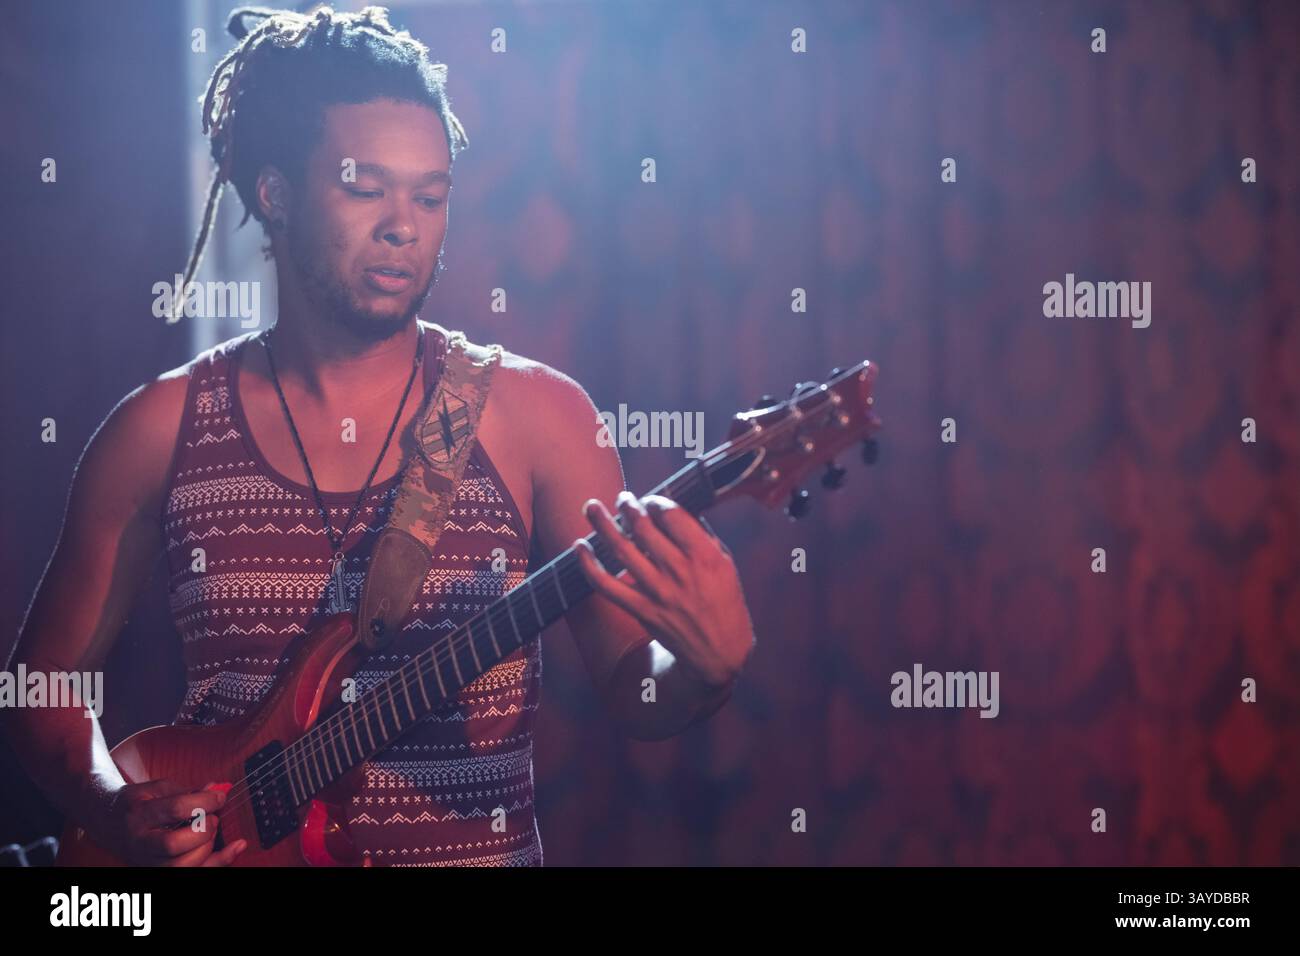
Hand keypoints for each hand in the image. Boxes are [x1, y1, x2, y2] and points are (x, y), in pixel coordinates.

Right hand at [92, 779, 246, 865]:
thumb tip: (219, 790)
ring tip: (211, 832)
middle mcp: (140, 841)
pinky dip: (217, 862)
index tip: (220, 797)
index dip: (204, 802)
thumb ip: (187, 791)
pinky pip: (191, 874)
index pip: (175, 809)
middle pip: (174, 844)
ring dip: (207, 848)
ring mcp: (145, 861)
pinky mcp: (155, 871)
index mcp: (139, 813)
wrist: (105, 820)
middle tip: (213, 819)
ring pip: (180, 866)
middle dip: (203, 830)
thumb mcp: (157, 788)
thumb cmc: (136, 803)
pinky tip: (235, 848)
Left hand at [574, 491, 754, 690]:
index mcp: (704, 556)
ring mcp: (658, 592)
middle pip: (643, 528)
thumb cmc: (724, 601)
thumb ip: (702, 535)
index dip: (655, 501)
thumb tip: (673, 508)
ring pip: (621, 550)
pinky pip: (607, 585)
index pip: (671, 516)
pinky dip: (588, 565)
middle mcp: (680, 572)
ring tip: (591, 507)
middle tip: (622, 499)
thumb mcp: (725, 563)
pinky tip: (579, 546)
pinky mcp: (641, 610)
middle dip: (627, 507)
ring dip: (602, 524)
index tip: (650, 499)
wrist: (719, 651)